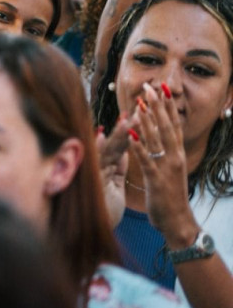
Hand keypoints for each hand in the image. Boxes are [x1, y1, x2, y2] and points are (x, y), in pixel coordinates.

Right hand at [95, 116, 131, 229]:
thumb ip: (117, 170)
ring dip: (118, 134)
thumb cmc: (103, 213)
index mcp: (106, 170)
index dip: (125, 133)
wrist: (91, 234)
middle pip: (111, 144)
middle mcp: (96, 170)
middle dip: (123, 128)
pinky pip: (96, 163)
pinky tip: (101, 134)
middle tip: (133, 110)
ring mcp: (92, 175)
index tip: (133, 117)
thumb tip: (123, 152)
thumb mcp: (115, 189)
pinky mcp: (89, 182)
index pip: (117, 148)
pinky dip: (99, 149)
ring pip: (106, 150)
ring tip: (127, 118)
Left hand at [128, 82, 198, 248]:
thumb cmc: (170, 195)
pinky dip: (139, 146)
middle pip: (166, 126)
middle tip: (150, 87)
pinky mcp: (156, 179)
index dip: (167, 106)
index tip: (161, 88)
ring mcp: (166, 168)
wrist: (177, 221)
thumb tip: (156, 138)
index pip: (173, 124)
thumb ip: (163, 153)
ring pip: (156, 139)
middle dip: (158, 106)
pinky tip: (130, 134)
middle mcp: (174, 157)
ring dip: (147, 120)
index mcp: (176, 154)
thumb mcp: (169, 170)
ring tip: (140, 103)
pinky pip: (146, 160)